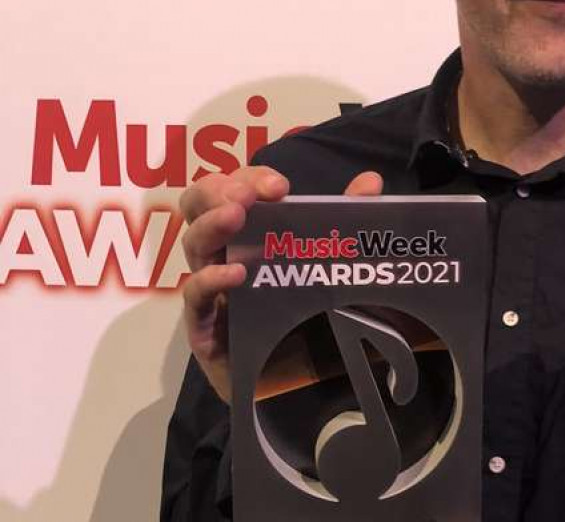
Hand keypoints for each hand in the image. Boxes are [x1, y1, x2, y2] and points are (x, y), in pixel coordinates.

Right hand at [179, 167, 384, 400]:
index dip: (250, 178)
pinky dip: (210, 280)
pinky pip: (195, 299)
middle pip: (199, 205)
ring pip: (194, 244)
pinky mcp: (206, 329)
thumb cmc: (312, 312)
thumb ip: (347, 218)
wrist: (305, 386)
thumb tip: (371, 180)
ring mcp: (212, 289)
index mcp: (251, 229)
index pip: (235, 187)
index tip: (278, 186)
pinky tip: (235, 274)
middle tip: (244, 198)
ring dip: (211, 224)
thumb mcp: (331, 258)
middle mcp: (226, 251)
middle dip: (218, 191)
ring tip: (236, 217)